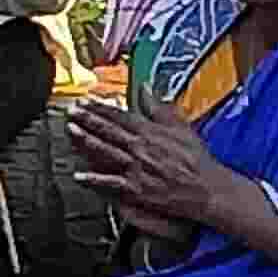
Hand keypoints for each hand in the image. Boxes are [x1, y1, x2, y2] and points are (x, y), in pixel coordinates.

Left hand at [59, 91, 213, 220]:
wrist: (207, 189)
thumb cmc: (196, 161)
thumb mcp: (182, 128)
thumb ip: (160, 107)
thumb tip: (145, 87)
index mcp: (151, 132)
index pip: (120, 116)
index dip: (100, 108)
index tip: (85, 101)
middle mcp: (141, 148)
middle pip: (109, 130)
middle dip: (87, 119)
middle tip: (71, 111)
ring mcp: (137, 168)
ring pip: (107, 151)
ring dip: (87, 140)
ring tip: (71, 131)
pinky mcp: (137, 189)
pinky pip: (111, 182)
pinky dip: (95, 179)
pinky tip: (79, 175)